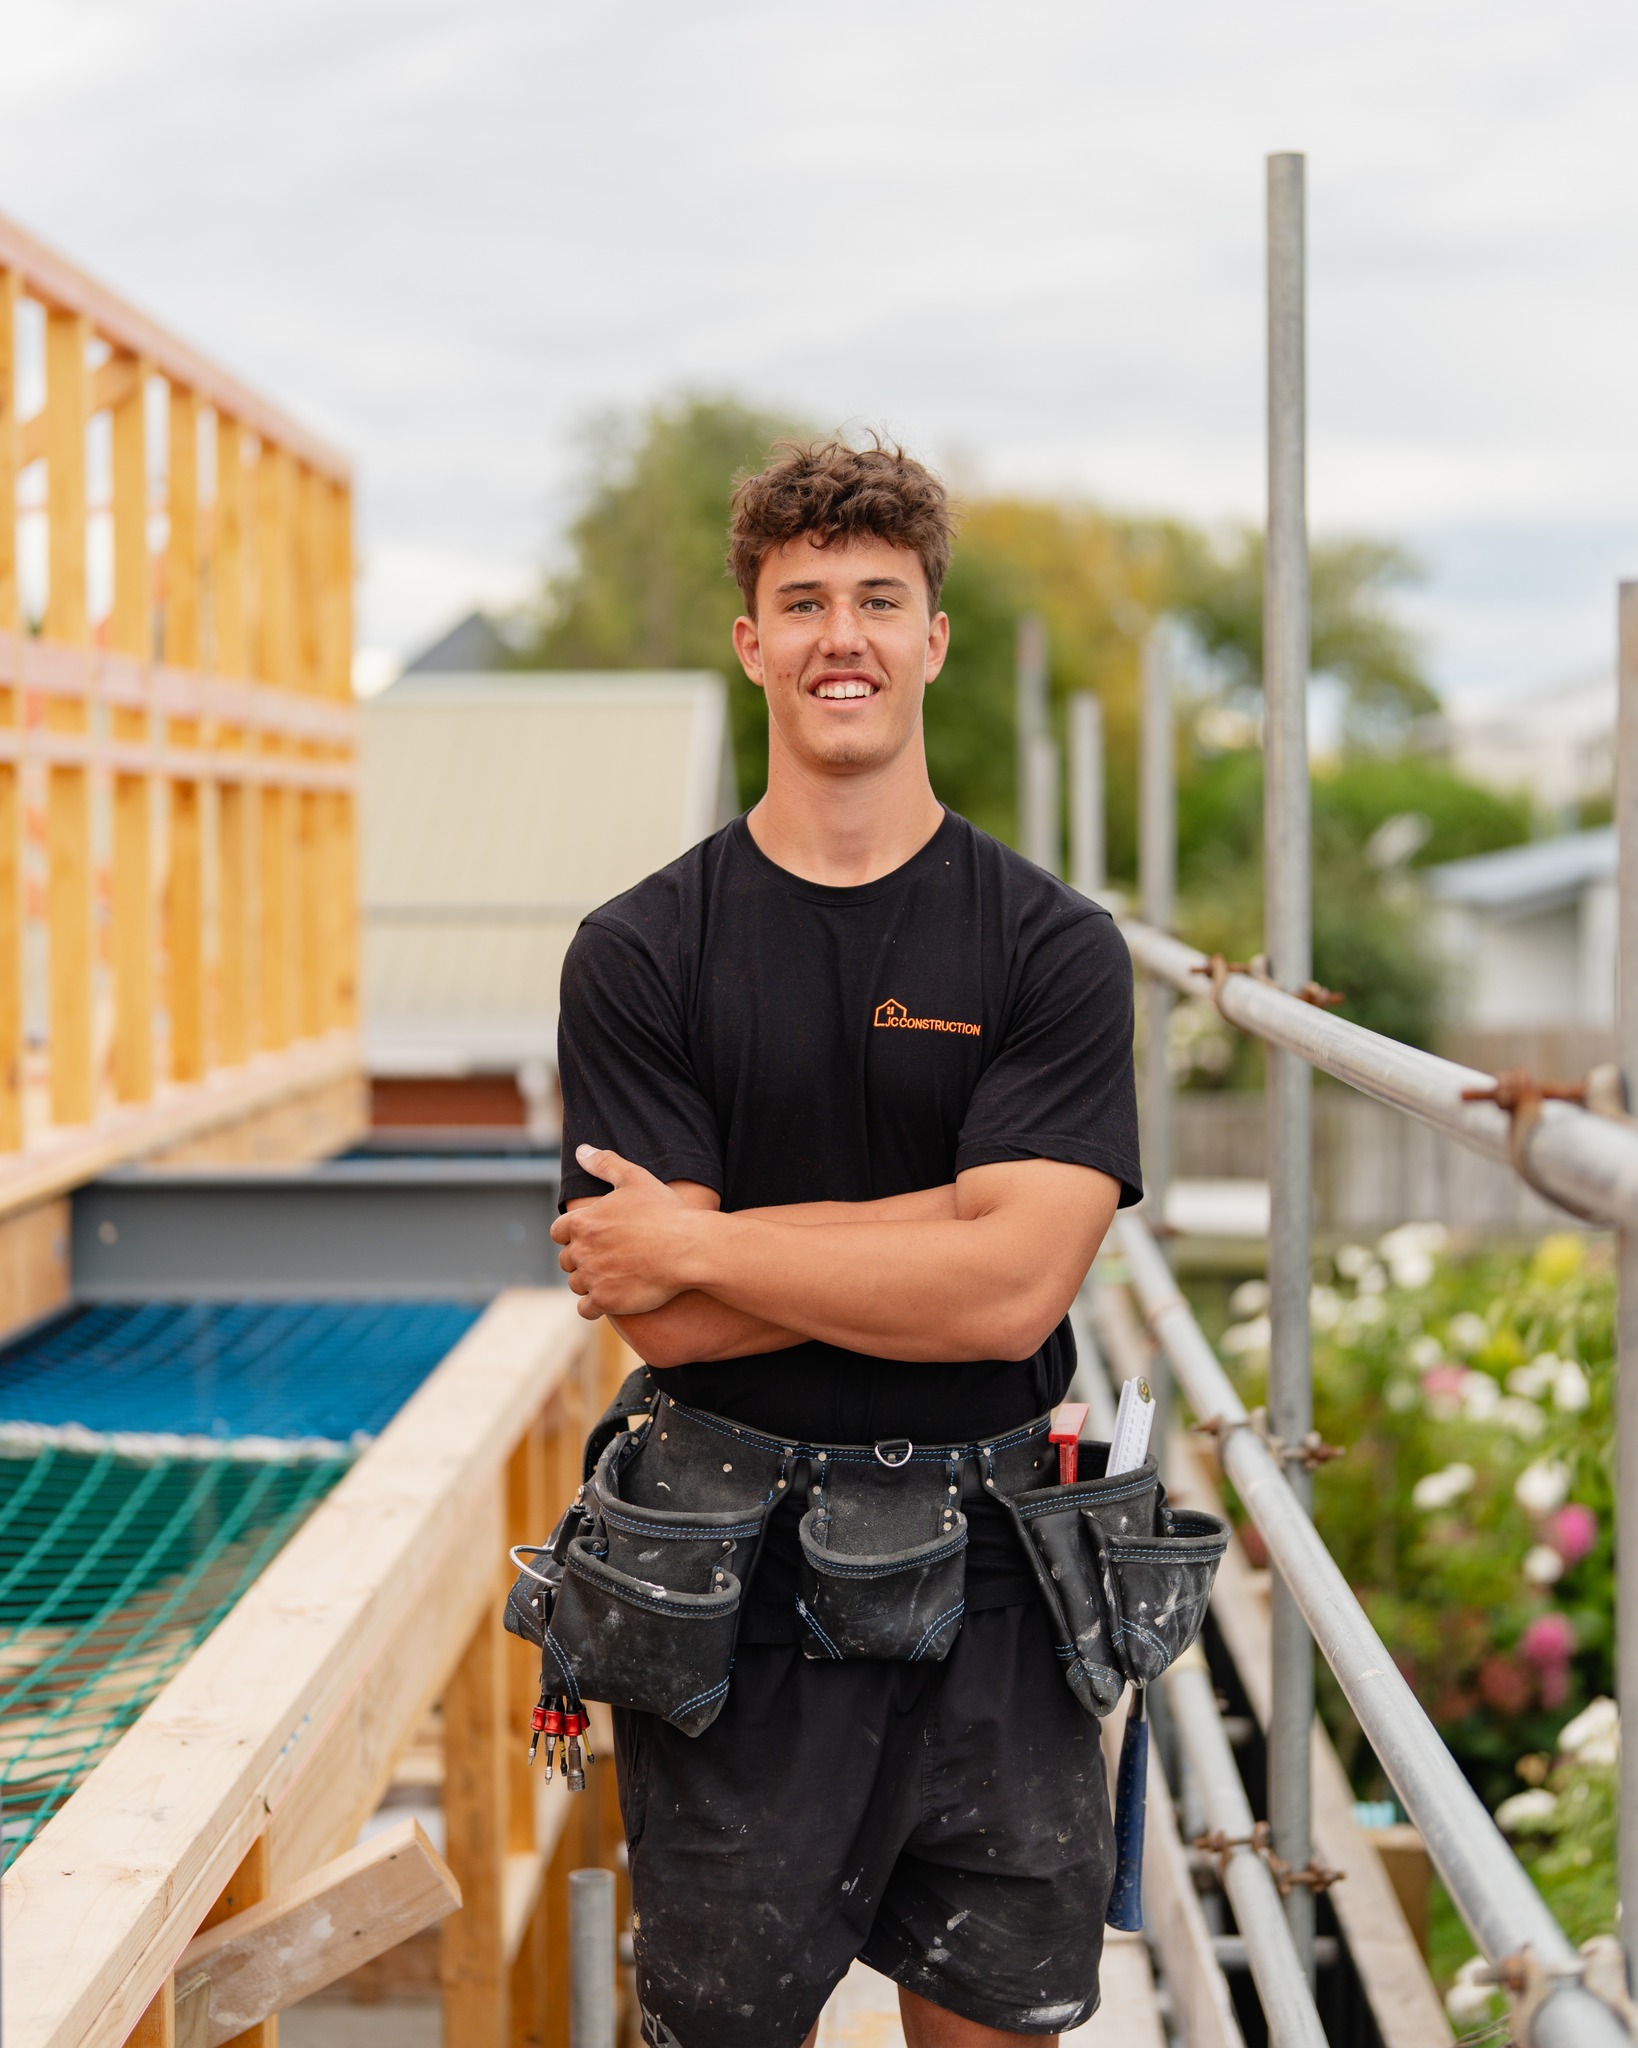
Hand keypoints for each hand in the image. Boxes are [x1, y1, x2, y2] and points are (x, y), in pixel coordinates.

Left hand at [550, 1145, 702, 1319]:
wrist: (689, 1249)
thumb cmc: (665, 1212)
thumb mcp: (636, 1179)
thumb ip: (605, 1164)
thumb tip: (581, 1151)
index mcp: (583, 1221)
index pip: (558, 1232)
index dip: (573, 1234)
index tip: (591, 1237)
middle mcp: (582, 1250)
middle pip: (566, 1260)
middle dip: (582, 1259)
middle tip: (607, 1257)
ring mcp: (592, 1277)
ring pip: (576, 1284)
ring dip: (589, 1282)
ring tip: (612, 1277)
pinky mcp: (606, 1301)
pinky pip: (586, 1309)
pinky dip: (594, 1306)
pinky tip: (611, 1298)